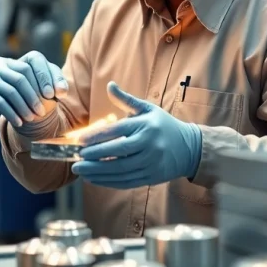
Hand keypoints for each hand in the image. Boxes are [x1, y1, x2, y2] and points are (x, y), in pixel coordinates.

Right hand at [0, 51, 67, 126]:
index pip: (32, 64)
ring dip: (26, 106)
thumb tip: (42, 93)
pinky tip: (19, 123)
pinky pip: (1, 102)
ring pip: (14, 90)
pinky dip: (12, 113)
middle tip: (44, 111)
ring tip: (33, 119)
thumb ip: (14, 86)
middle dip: (37, 94)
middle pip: (24, 76)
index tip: (57, 95)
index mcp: (4, 62)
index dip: (46, 78)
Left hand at [70, 81, 201, 188]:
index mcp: (146, 125)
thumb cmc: (163, 125)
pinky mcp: (151, 177)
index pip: (116, 131)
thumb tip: (109, 85)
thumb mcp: (147, 109)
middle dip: (94, 156)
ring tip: (80, 170)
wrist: (189, 148)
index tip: (80, 140)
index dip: (96, 136)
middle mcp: (149, 144)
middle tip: (76, 158)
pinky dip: (108, 182)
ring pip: (120, 170)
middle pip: (117, 152)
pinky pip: (126, 181)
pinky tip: (94, 179)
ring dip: (97, 172)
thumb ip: (126, 100)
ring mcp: (151, 162)